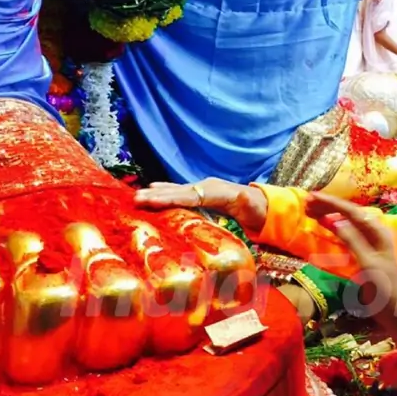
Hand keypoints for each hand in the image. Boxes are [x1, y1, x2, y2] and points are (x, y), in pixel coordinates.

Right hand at [134, 178, 267, 231]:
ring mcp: (203, 188)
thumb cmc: (256, 209)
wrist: (261, 204)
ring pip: (176, 190)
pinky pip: (179, 192)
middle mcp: (206, 186)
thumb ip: (246, 202)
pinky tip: (152, 189)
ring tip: (137, 195)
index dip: (171, 198)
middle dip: (157, 195)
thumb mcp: (253, 207)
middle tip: (136, 199)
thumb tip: (241, 194)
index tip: (152, 200)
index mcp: (216, 192)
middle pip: (178, 192)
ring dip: (157, 193)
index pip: (189, 196)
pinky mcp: (200, 193)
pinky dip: (165, 191)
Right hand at [305, 192, 396, 348]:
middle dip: (328, 207)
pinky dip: (335, 229)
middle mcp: (376, 234)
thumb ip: (353, 241)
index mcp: (378, 233)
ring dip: (330, 215)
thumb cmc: (386, 291)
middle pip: (349, 214)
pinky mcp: (366, 254)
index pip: (352, 211)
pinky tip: (326, 226)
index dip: (331, 203)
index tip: (311, 197)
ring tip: (311, 211)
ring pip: (348, 223)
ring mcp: (371, 244)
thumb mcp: (368, 265)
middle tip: (306, 203)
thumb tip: (335, 221)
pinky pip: (348, 235)